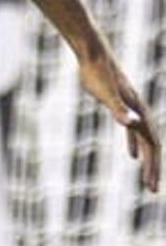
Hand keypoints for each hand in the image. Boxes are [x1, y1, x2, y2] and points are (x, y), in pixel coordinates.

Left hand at [79, 50, 159, 192]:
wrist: (92, 55)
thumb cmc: (96, 75)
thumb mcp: (105, 94)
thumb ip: (119, 109)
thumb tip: (131, 123)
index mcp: (140, 114)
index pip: (153, 146)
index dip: (153, 167)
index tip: (151, 187)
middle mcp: (141, 113)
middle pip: (152, 147)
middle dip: (153, 169)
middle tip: (152, 190)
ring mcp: (133, 110)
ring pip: (144, 141)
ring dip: (147, 160)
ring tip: (146, 178)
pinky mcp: (122, 107)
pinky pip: (133, 132)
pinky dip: (134, 144)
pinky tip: (132, 155)